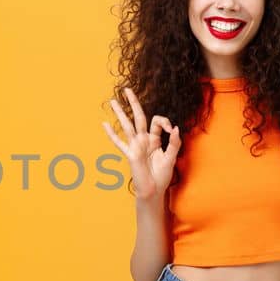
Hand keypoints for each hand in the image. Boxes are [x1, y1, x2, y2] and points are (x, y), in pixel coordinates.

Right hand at [101, 87, 180, 201]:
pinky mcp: (130, 155)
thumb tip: (175, 128)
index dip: (164, 121)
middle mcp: (143, 140)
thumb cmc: (162, 176)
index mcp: (154, 139)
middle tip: (127, 89)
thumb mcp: (172, 158)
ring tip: (112, 101)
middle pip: (138, 117)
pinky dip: (112, 134)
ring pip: (127, 126)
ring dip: (119, 113)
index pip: (157, 121)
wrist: (153, 190)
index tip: (170, 128)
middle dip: (133, 103)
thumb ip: (174, 143)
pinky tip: (104, 124)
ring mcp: (135, 146)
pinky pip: (119, 143)